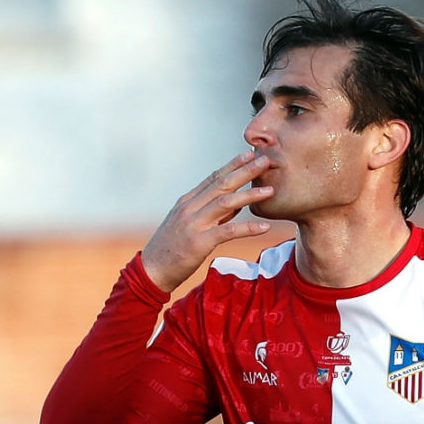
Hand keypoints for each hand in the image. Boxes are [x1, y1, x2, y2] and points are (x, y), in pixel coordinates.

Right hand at [141, 151, 273, 292]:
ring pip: (226, 203)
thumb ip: (211, 212)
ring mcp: (194, 224)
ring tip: (270, 190)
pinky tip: (264, 227)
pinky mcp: (199, 243)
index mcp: (188, 202)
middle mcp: (190, 208)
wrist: (152, 270)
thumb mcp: (189, 224)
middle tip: (265, 159)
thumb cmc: (172, 248)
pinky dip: (247, 228)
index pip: (213, 178)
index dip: (233, 165)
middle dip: (245, 171)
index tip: (250, 153)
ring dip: (249, 195)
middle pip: (222, 184)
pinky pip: (227, 232)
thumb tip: (235, 204)